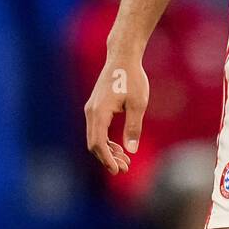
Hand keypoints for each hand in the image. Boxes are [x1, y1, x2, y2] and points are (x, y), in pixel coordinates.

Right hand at [84, 51, 149, 173]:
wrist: (123, 57)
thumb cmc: (132, 78)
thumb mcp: (138, 103)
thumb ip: (133, 127)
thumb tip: (131, 150)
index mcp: (99, 112)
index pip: (98, 143)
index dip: (107, 159)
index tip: (118, 170)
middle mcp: (91, 112)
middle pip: (94, 143)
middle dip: (108, 158)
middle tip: (125, 169)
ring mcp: (92, 109)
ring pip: (95, 137)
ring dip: (108, 150)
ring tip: (125, 160)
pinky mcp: (96, 107)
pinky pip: (97, 129)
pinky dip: (106, 140)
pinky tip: (119, 147)